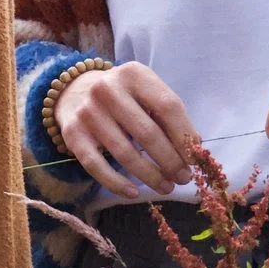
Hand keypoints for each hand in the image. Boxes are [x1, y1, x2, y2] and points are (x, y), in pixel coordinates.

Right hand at [55, 62, 203, 197]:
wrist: (74, 91)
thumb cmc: (122, 96)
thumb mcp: (144, 91)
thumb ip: (165, 114)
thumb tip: (192, 149)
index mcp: (134, 74)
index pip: (168, 106)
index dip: (185, 135)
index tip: (195, 157)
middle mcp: (108, 90)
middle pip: (147, 133)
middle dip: (170, 161)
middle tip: (183, 178)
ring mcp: (88, 113)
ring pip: (125, 154)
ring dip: (150, 176)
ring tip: (166, 187)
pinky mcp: (73, 134)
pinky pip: (97, 166)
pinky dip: (116, 183)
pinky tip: (133, 193)